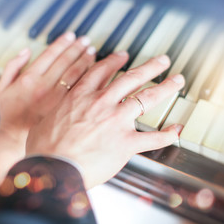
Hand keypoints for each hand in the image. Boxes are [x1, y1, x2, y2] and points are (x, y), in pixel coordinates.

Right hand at [0, 32, 95, 144]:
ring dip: (87, 60)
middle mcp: (45, 86)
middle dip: (78, 48)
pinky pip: (83, 91)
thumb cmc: (11, 115)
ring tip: (93, 52)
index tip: (71, 36)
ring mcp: (58, 99)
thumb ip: (12, 66)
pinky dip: (92, 80)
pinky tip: (98, 74)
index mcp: (29, 78)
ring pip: (77, 74)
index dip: (62, 43)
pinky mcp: (67, 111)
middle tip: (87, 41)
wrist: (17, 142)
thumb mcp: (2, 88)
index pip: (50, 54)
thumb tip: (26, 50)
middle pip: (66, 61)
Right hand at [26, 52, 184, 188]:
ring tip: (177, 81)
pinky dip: (168, 135)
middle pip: (132, 78)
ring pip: (147, 99)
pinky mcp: (126, 143)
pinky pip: (153, 138)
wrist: (53, 168)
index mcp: (81, 96)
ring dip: (166, 88)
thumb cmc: (45, 148)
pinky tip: (177, 130)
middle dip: (151, 67)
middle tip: (163, 61)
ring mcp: (116, 121)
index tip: (124, 56)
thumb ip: (59, 112)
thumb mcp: (47, 119)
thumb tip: (56, 114)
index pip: (102, 71)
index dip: (115, 61)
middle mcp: (102, 103)